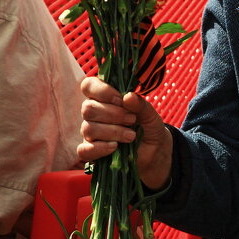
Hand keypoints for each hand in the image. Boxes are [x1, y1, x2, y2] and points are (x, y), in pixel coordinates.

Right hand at [78, 75, 174, 189]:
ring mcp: (91, 134)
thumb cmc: (148, 127)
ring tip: (131, 136)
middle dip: (112, 114)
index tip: (120, 99)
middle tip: (132, 120)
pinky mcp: (91, 152)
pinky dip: (100, 149)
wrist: (154, 151)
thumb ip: (140, 105)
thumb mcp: (150, 115)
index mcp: (105, 98)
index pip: (89, 86)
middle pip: (88, 109)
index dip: (101, 90)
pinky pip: (84, 150)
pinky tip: (115, 147)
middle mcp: (94, 114)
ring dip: (112, 132)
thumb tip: (127, 96)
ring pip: (88, 129)